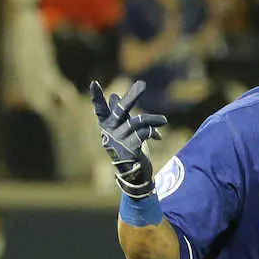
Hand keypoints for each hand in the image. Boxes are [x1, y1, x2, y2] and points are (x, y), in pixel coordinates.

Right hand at [90, 79, 167, 197]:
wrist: (134, 174)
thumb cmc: (128, 148)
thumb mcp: (123, 130)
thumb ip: (120, 114)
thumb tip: (114, 95)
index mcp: (106, 126)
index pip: (100, 110)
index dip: (97, 98)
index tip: (94, 84)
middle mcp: (110, 132)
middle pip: (121, 110)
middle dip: (132, 96)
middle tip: (143, 84)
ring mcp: (120, 141)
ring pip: (138, 122)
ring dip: (153, 120)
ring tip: (164, 121)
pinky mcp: (131, 149)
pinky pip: (145, 133)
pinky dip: (153, 132)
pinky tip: (157, 136)